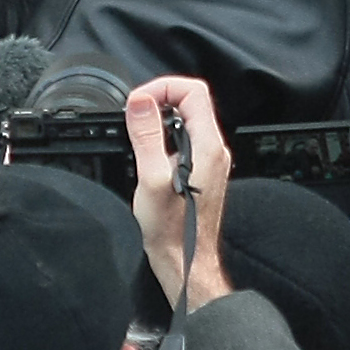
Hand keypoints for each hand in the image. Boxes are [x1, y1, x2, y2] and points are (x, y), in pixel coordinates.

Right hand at [127, 76, 233, 309]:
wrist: (185, 262)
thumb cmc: (172, 230)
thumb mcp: (151, 178)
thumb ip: (147, 135)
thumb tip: (140, 102)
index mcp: (207, 146)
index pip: (194, 92)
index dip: (164, 88)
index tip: (139, 102)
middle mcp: (214, 151)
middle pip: (191, 103)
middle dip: (159, 100)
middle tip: (134, 114)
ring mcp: (209, 161)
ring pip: (187, 122)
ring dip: (161, 119)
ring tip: (138, 133)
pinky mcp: (201, 172)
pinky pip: (185, 140)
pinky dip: (164, 137)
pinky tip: (148, 155)